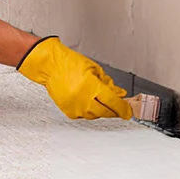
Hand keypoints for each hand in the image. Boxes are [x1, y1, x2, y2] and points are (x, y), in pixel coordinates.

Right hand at [17, 36, 132, 119]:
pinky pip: (84, 116)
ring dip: (101, 109)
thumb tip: (119, 94)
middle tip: (118, 106)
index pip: (113, 102)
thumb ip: (108, 83)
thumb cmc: (70, 63)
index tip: (128, 111)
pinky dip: (89, 110)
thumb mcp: (94, 69)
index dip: (123, 108)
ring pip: (96, 115)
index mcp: (91, 86)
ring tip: (99, 98)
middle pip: (106, 112)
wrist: (50, 65)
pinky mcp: (68, 111)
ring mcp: (75, 107)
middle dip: (114, 110)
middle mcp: (83, 99)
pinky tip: (88, 101)